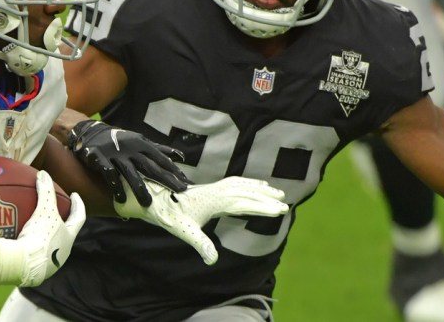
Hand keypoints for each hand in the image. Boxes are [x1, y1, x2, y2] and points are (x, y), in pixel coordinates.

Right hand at [0, 170, 85, 286]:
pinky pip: (37, 255)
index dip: (78, 205)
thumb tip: (44, 174)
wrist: (25, 265)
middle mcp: (64, 251)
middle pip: (66, 233)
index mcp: (69, 237)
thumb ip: (45, 191)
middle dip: (63, 222)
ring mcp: (52, 263)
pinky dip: (33, 247)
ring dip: (48, 236)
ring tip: (38, 226)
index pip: (79, 217)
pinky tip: (23, 243)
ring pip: (52, 246)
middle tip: (58, 212)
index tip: (75, 196)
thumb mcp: (44, 210)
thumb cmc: (40, 236)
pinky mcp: (38, 271)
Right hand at [68, 120, 189, 205]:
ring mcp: (115, 154)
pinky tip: (121, 198)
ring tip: (148, 204)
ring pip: (130, 172)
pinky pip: (109, 173)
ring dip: (139, 188)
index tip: (186, 182)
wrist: (92, 133)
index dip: (174, 170)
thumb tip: (180, 156)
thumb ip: (159, 149)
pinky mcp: (100, 159)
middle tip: (178, 192)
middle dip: (165, 179)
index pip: (161, 158)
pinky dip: (115, 186)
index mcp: (141, 144)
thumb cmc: (120, 140)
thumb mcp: (140, 141)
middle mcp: (130, 148)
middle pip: (150, 166)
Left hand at [114, 176, 288, 264]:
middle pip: (248, 193)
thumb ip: (200, 244)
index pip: (245, 203)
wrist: (157, 201)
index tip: (280, 210)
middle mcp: (217, 191)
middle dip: (267, 198)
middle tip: (286, 204)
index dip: (264, 207)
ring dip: (261, 188)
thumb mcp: (185, 232)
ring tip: (278, 192)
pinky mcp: (212, 188)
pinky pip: (236, 182)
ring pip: (243, 185)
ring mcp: (215, 187)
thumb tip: (212, 260)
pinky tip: (255, 185)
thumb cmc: (171, 216)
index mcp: (215, 200)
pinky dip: (249, 183)